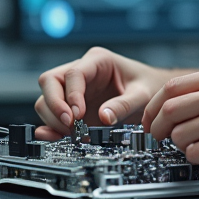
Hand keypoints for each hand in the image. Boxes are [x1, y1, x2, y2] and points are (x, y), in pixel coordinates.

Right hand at [33, 47, 180, 140]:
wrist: (152, 92)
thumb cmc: (147, 86)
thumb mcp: (142, 94)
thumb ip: (124, 105)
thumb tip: (104, 117)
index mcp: (97, 61)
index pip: (73, 73)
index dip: (71, 95)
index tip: (77, 115)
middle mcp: (81, 72)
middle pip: (50, 82)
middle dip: (55, 105)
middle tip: (70, 125)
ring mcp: (73, 89)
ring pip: (46, 98)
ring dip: (54, 118)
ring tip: (74, 134)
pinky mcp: (71, 106)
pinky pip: (51, 114)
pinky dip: (50, 127)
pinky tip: (55, 137)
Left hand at [142, 64, 198, 166]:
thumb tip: (185, 100)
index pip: (173, 86)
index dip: (154, 106)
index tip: (151, 118)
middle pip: (169, 109)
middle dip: (157, 127)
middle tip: (159, 136)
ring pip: (180, 133)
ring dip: (179, 144)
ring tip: (192, 146)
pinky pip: (196, 152)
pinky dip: (195, 157)